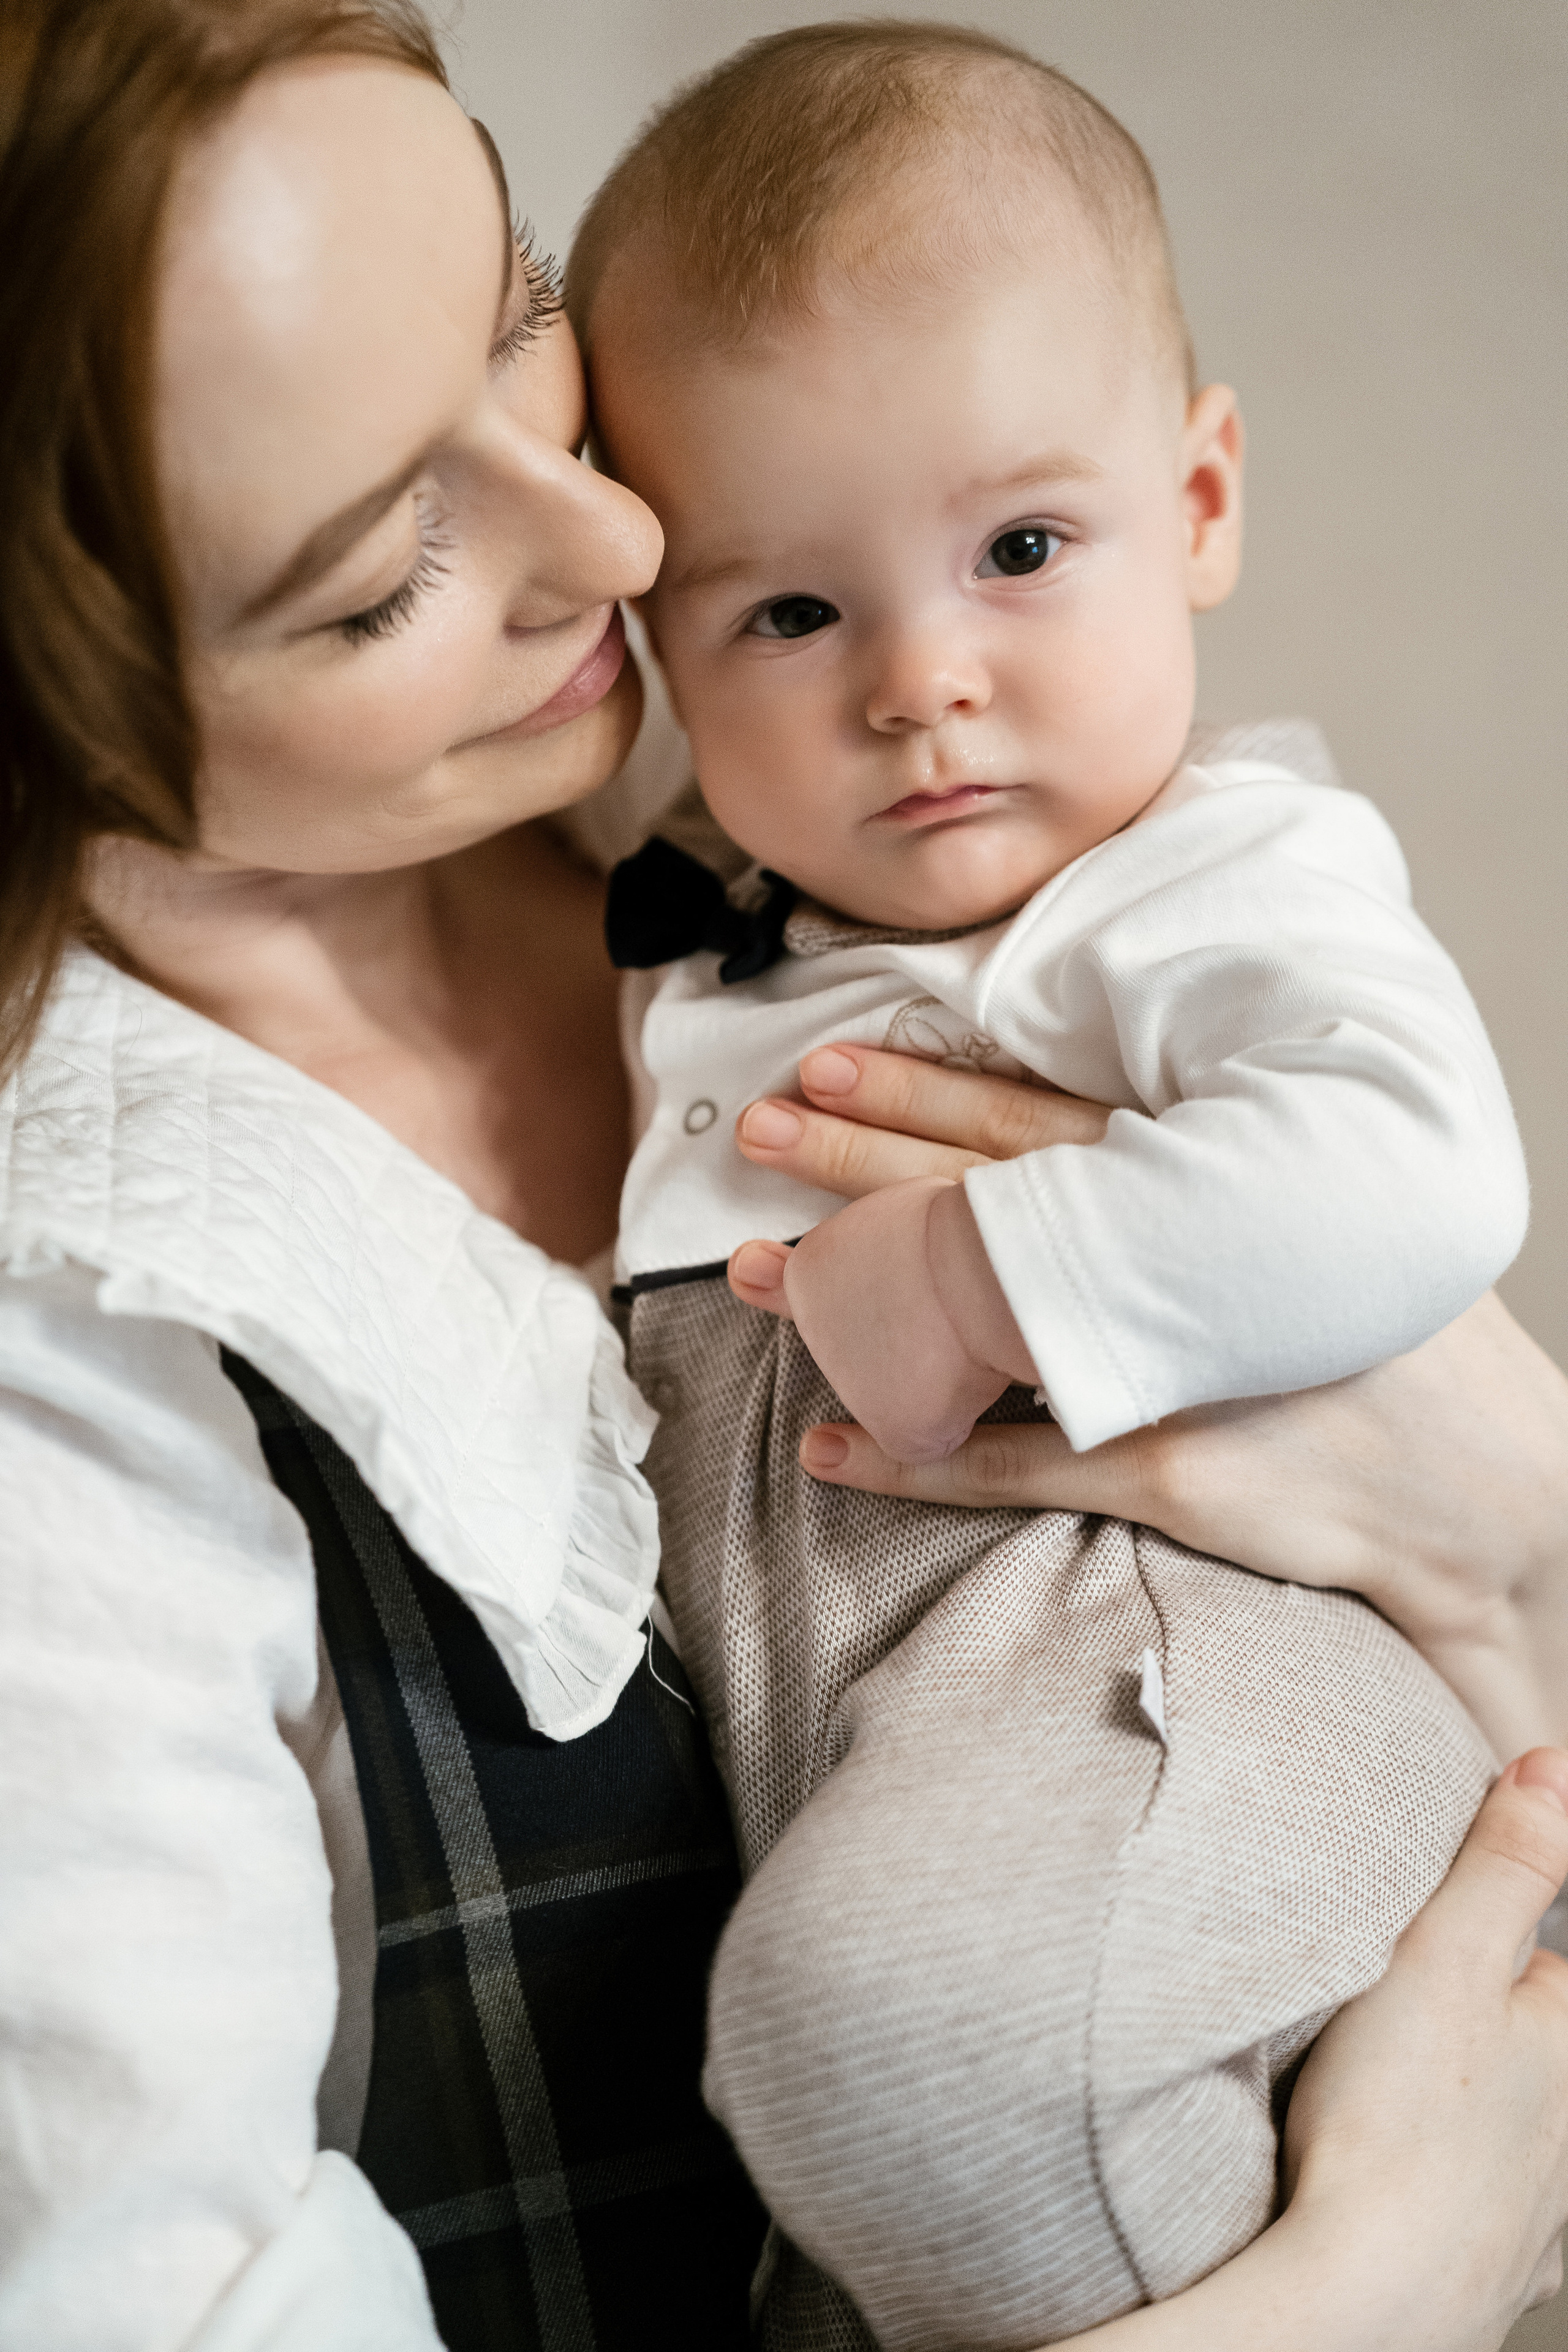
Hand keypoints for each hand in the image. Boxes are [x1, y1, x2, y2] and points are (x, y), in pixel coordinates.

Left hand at [737, 1045, 1567, 1763]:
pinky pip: (1007, 1466)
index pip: (1031, 1123)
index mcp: (1196, 1188)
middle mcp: (1167, 1259)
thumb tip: (1069, 1143)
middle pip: (979, 1194)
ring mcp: (1159, 1361)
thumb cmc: (1385, 1338)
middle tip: (757, 1125)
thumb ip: (1188, 1177)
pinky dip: (913, 1456)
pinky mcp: (1161, 1464)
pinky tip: (829, 1448)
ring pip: (972, 1317)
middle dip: (857, 1157)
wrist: (1482, 1476)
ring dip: (852, 1295)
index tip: (825, 1063)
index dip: (919, 1090)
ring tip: (748, 1272)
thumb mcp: (1293, 1223)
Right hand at [1038, 1751, 1567, 2351]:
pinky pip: (1490, 2215)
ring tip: (1391, 2106)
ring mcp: (1547, 2217)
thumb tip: (1556, 1767)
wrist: (1363, 2299)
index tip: (1412, 1955)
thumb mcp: (1447, 1957)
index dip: (1474, 1944)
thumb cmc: (1398, 2128)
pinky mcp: (1501, 2275)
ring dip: (1467, 2114)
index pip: (1544, 1965)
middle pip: (1530, 2051)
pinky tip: (1407, 2189)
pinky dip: (1455, 2196)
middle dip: (1474, 2034)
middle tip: (1388, 2034)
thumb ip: (1507, 1861)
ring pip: (1512, 2133)